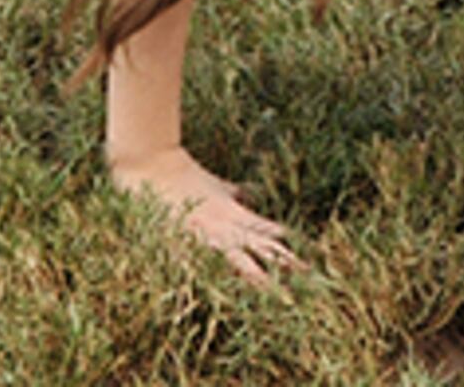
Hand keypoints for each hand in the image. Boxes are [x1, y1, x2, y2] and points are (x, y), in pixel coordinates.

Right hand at [113, 147, 306, 284]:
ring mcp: (208, 236)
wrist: (154, 165)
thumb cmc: (185, 176)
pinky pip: (206, 266)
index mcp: (234, 213)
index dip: (286, 247)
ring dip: (262, 279)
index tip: (308, 262)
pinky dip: (220, 281)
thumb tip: (249, 191)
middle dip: (285, 264)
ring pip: (242, 260)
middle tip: (309, 279)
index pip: (267, 232)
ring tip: (281, 294)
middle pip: (262, 247)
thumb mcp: (217, 185)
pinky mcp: (186, 244)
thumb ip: (235, 192)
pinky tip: (230, 297)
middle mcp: (226, 226)